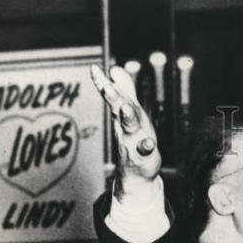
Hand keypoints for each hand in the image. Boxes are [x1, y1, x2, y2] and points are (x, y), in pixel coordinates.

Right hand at [90, 64, 160, 194]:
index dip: (103, 82)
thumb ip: (125, 91)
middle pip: (119, 109)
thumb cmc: (133, 139)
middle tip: (106, 86)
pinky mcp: (144, 156)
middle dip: (113, 97)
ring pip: (130, 128)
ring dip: (128, 117)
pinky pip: (144, 151)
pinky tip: (149, 143)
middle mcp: (126, 126)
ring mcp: (133, 141)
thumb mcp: (130, 113)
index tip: (94, 69)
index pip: (112, 96)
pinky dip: (146, 146)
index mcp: (123, 114)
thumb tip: (114, 69)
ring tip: (126, 108)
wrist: (136, 173)